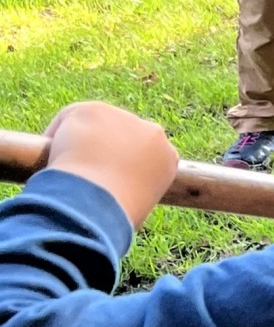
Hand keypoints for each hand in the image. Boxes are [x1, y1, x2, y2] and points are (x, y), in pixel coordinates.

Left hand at [44, 102, 177, 228]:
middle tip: (83, 175)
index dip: (123, 167)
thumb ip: (131, 197)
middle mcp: (152, 132)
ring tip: (65, 170)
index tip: (106, 183)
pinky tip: (51, 159)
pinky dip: (55, 137)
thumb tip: (112, 210)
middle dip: (106, 150)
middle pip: (124, 136)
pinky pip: (69, 120)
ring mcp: (124, 118)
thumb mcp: (138, 210)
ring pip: (96, 127)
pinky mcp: (95, 110)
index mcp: (168, 157)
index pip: (146, 157)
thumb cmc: (117, 216)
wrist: (98, 197)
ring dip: (82, 143)